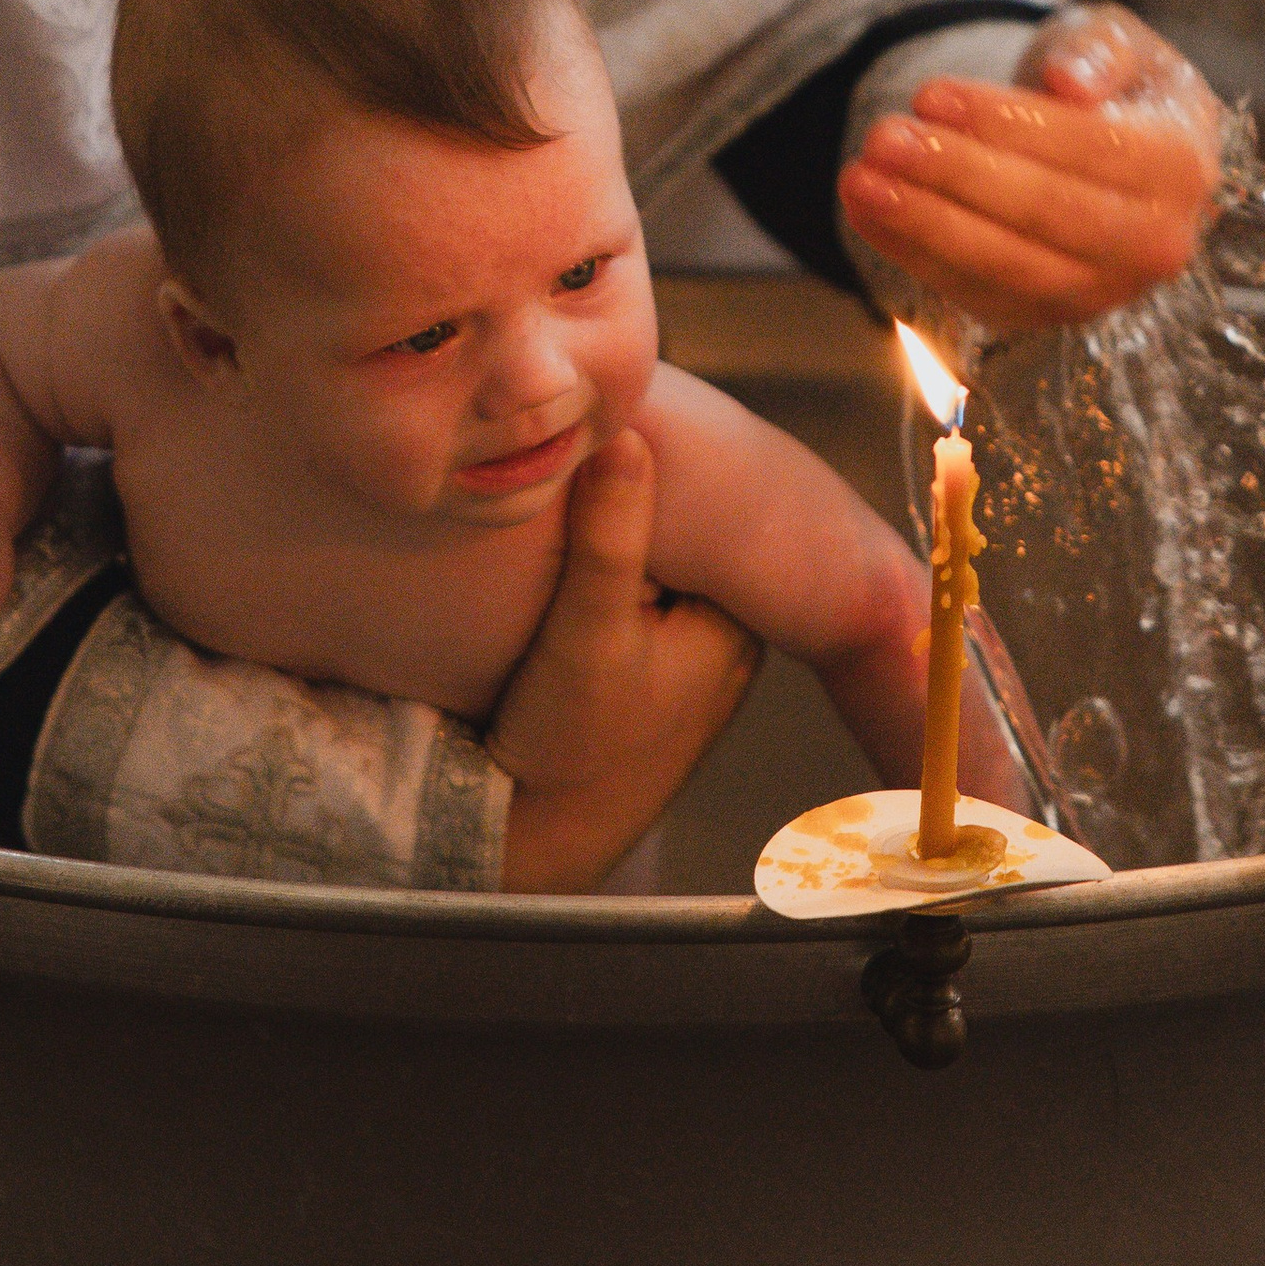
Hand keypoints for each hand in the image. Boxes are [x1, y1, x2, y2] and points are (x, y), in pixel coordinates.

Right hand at [487, 430, 759, 888]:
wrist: (530, 833)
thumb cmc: (569, 743)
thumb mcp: (588, 629)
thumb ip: (610, 535)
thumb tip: (627, 431)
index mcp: (734, 628)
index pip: (716, 520)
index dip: (668, 474)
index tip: (618, 433)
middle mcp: (719, 642)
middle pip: (685, 541)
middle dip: (641, 504)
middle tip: (585, 453)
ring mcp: (679, 660)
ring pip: (655, 568)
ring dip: (615, 536)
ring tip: (570, 492)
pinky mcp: (636, 673)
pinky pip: (629, 596)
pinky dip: (601, 571)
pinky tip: (563, 551)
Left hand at [835, 0, 1221, 338]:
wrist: (1108, 148)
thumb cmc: (1110, 83)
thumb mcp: (1115, 39)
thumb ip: (1098, 49)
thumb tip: (1072, 82)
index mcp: (1183, 168)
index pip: (1090, 149)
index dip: (1005, 124)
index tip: (931, 93)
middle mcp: (1154, 246)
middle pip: (1047, 215)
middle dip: (956, 176)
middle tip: (884, 137)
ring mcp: (1100, 292)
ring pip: (1007, 267)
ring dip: (925, 225)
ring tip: (859, 177)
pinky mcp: (1045, 316)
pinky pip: (974, 293)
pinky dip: (913, 255)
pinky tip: (865, 210)